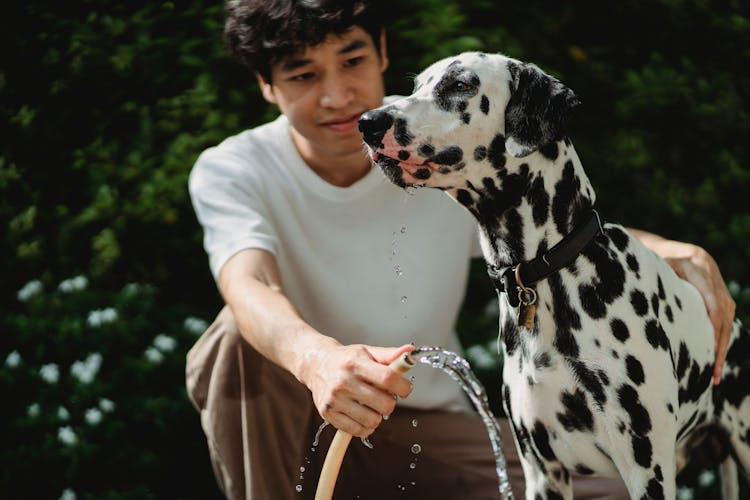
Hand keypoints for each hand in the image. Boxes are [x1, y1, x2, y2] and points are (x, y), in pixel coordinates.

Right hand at [300, 343, 413, 435]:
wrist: (316, 365)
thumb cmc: (346, 359)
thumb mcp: (367, 352)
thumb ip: (389, 355)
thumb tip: (411, 352)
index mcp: (355, 363)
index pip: (388, 379)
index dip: (403, 387)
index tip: (405, 389)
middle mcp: (343, 381)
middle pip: (384, 404)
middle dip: (390, 402)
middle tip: (384, 396)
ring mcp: (334, 399)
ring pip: (373, 420)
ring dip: (377, 415)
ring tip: (370, 404)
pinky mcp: (327, 413)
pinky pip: (358, 430)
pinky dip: (365, 426)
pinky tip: (362, 414)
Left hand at [632, 229, 735, 384]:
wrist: (651, 244)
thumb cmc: (642, 258)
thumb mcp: (648, 266)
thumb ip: (658, 282)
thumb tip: (662, 311)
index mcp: (695, 262)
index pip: (712, 300)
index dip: (713, 326)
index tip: (710, 350)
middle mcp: (710, 268)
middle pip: (723, 312)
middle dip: (719, 344)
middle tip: (713, 372)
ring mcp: (715, 277)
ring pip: (727, 316)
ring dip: (722, 344)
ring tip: (714, 372)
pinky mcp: (714, 288)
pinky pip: (723, 314)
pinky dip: (719, 335)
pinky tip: (713, 356)